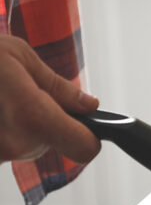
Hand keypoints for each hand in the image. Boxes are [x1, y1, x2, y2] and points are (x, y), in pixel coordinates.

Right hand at [0, 35, 99, 162]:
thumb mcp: (19, 57)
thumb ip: (57, 86)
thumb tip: (88, 105)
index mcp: (33, 115)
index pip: (84, 147)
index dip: (89, 137)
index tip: (86, 127)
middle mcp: (14, 143)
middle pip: (51, 143)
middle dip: (45, 121)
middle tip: (16, 93)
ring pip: (25, 146)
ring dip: (19, 126)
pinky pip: (3, 147)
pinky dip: (2, 129)